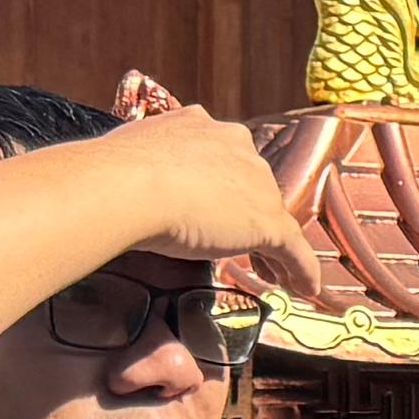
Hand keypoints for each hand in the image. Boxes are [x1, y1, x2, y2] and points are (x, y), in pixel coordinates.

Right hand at [111, 107, 317, 298]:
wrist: (126, 186)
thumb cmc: (114, 174)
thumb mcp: (130, 158)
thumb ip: (143, 170)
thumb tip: (129, 189)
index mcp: (201, 127)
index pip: (223, 159)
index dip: (224, 187)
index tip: (216, 207)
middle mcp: (236, 147)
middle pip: (253, 185)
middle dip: (248, 214)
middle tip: (240, 244)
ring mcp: (256, 184)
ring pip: (274, 217)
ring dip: (275, 248)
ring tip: (274, 273)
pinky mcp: (267, 222)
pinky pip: (294, 251)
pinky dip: (302, 272)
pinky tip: (305, 290)